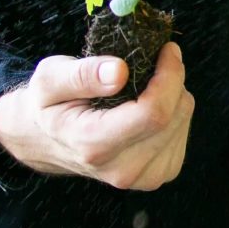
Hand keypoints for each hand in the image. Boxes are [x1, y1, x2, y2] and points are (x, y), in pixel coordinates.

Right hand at [0, 44, 191, 189]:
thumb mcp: (50, 79)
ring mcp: (141, 177)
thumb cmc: (49, 105)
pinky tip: (148, 107)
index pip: (154, 112)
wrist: (46, 142)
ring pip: (182, 120)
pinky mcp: (157, 175)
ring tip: (143, 88)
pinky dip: (173, 112)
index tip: (166, 49)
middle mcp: (121, 169)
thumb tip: (120, 71)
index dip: (169, 75)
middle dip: (172, 79)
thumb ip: (83, 74)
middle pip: (173, 115)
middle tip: (155, 61)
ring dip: (173, 95)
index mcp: (94, 145)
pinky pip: (182, 132)